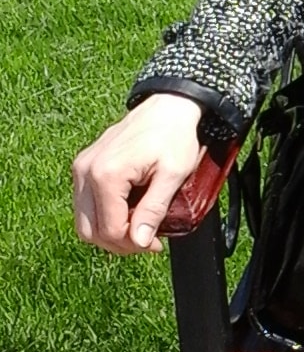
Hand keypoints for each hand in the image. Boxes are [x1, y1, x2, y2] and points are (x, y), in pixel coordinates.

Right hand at [72, 94, 205, 254]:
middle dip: (119, 243)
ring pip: (83, 221)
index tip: (156, 244)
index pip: (110, 229)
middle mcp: (86, 171)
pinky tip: (127, 213)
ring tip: (138, 228)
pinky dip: (102, 216)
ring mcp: (81, 167)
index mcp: (107, 174)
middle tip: (146, 241)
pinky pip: (85, 204)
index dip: (133, 245)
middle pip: (90, 231)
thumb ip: (154, 209)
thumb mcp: (173, 174)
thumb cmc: (173, 135)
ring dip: (109, 232)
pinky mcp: (83, 166)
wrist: (167, 106)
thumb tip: (140, 241)